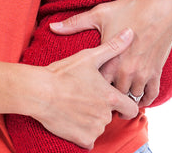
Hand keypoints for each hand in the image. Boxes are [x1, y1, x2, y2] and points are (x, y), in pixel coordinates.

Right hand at [34, 29, 138, 148]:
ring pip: (99, 126)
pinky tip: (72, 117)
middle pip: (112, 116)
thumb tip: (130, 32)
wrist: (39, 92)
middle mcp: (105, 115)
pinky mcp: (82, 140)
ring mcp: (94, 129)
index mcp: (110, 97)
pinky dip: (83, 132)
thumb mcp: (89, 56)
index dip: (126, 104)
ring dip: (92, 119)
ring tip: (77, 104)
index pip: (131, 108)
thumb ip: (113, 47)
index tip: (116, 100)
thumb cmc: (63, 73)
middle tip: (87, 96)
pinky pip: (89, 139)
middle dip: (103, 108)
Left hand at [50, 0, 171, 106]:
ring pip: (132, 98)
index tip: (83, 91)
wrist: (161, 8)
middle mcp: (126, 71)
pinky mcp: (156, 72)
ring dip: (125, 100)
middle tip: (97, 101)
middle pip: (114, 96)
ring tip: (116, 102)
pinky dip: (145, 100)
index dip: (89, 90)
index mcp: (110, 59)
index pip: (95, 86)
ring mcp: (143, 74)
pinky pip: (151, 95)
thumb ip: (75, 23)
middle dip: (106, 99)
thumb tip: (52, 27)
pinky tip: (137, 98)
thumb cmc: (129, 9)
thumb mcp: (99, 14)